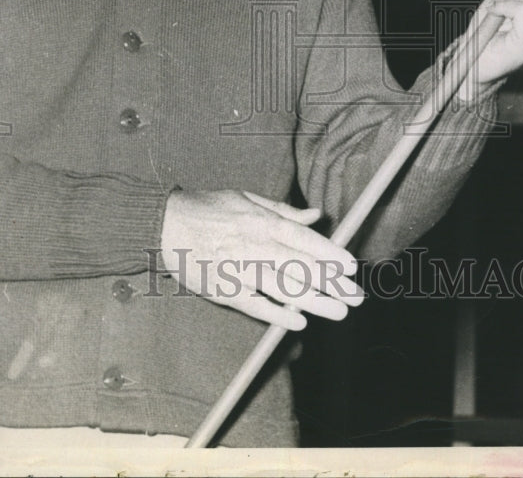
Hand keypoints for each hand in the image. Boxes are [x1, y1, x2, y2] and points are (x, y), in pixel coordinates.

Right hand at [160, 189, 363, 329]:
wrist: (165, 225)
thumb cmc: (209, 209)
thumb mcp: (247, 198)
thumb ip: (283, 210)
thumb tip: (316, 215)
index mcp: (261, 220)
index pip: (302, 239)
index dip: (329, 253)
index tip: (350, 266)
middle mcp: (253, 245)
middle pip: (300, 267)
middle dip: (332, 283)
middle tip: (357, 297)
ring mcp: (239, 270)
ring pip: (283, 289)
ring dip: (314, 302)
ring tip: (339, 312)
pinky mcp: (223, 290)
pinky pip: (255, 306)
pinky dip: (277, 315)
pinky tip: (298, 323)